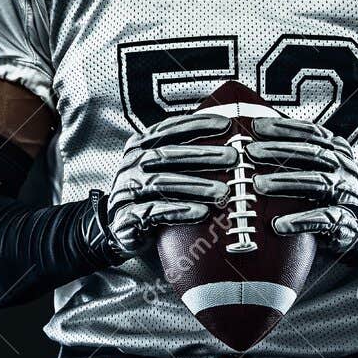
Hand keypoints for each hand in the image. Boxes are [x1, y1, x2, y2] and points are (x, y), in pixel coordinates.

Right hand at [104, 111, 234, 255]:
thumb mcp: (165, 172)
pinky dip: (178, 211)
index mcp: (139, 148)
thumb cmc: (153, 198)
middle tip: (233, 158)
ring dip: (195, 186)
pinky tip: (202, 212)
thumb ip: (185, 156)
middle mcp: (130, 166)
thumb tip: (228, 140)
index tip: (225, 125)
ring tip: (223, 192)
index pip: (167, 130)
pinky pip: (151, 212)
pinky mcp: (124, 218)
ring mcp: (124, 192)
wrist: (124, 232)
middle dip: (202, 154)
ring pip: (160, 183)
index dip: (196, 125)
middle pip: (166, 155)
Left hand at [246, 116, 357, 253]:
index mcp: (337, 153)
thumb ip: (290, 159)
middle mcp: (345, 170)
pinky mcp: (347, 222)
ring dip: (286, 182)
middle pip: (313, 153)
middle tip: (252, 152)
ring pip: (318, 182)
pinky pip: (325, 218)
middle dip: (280, 151)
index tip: (257, 126)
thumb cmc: (320, 201)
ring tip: (259, 184)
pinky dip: (301, 220)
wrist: (343, 236)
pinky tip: (279, 224)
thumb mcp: (308, 174)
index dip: (286, 127)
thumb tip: (250, 145)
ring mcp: (348, 195)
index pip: (313, 133)